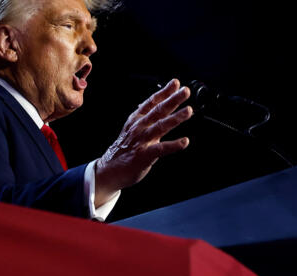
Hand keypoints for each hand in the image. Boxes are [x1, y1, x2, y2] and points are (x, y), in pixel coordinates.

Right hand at [94, 79, 192, 205]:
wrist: (108, 170)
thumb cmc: (123, 150)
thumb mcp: (131, 129)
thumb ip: (146, 119)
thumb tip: (160, 106)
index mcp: (136, 120)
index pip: (151, 103)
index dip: (164, 92)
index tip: (175, 83)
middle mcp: (139, 128)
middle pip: (158, 111)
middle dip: (172, 100)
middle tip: (185, 91)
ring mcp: (141, 141)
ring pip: (160, 126)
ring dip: (175, 118)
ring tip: (188, 111)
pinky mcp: (144, 156)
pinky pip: (161, 149)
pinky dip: (173, 145)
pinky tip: (184, 142)